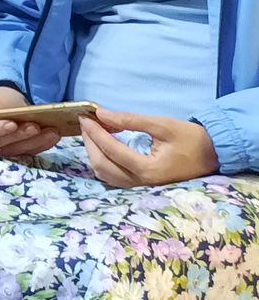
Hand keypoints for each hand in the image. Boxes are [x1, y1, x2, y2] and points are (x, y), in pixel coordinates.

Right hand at [0, 86, 60, 158]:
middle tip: (35, 127)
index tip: (11, 124)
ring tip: (50, 131)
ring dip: (34, 141)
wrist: (7, 108)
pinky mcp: (12, 157)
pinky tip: (52, 136)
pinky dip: (42, 145)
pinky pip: (27, 154)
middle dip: (18, 136)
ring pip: (15, 151)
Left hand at [81, 110, 220, 187]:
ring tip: (93, 131)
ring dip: (94, 152)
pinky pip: (113, 176)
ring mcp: (140, 185)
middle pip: (102, 164)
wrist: (214, 155)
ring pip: (104, 173)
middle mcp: (140, 181)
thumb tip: (102, 114)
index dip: (94, 132)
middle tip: (86, 122)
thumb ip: (131, 120)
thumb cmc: (191, 139)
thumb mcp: (163, 124)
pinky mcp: (141, 184)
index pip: (111, 150)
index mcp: (147, 169)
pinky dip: (102, 160)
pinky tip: (103, 145)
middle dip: (90, 142)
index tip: (85, 117)